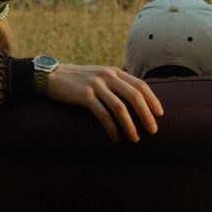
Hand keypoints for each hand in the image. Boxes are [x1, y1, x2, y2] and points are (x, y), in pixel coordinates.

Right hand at [46, 64, 163, 142]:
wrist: (52, 77)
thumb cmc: (78, 80)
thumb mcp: (99, 75)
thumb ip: (115, 82)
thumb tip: (135, 97)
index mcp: (114, 71)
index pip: (140, 84)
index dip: (152, 100)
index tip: (160, 114)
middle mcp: (107, 76)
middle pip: (134, 96)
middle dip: (146, 115)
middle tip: (153, 130)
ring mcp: (96, 85)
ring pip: (120, 107)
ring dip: (130, 125)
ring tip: (135, 139)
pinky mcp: (84, 96)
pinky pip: (103, 114)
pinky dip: (111, 128)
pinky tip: (115, 138)